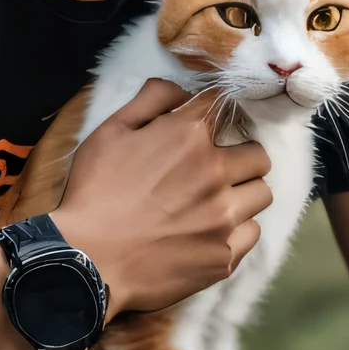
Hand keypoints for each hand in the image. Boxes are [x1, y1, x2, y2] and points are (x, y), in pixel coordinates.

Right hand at [53, 78, 271, 316]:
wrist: (87, 260)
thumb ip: (151, 100)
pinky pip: (253, 232)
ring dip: (243, 192)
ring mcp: (224, 217)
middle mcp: (217, 172)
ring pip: (261, 194)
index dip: (214, 112)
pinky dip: (238, 229)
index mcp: (189, 136)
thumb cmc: (94, 191)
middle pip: (257, 155)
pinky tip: (212, 232)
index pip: (222, 106)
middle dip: (239, 155)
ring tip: (217, 202)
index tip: (206, 125)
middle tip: (216, 169)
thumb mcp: (110, 131)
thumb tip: (182, 89)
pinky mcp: (225, 255)